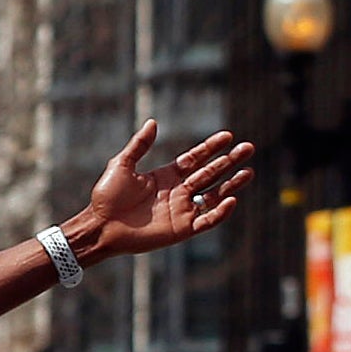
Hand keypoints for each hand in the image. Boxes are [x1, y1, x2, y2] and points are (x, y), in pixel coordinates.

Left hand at [83, 121, 255, 258]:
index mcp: (166, 176)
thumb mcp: (122, 164)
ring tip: (249, 172)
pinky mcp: (182, 229)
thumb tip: (153, 122)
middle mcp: (178, 191)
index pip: (195, 159)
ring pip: (214, 195)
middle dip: (229, 161)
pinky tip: (231, 200)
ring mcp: (182, 210)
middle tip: (248, 148)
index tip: (228, 136)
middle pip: (210, 173)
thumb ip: (139, 145)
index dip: (211, 148)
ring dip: (232, 184)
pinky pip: (207, 221)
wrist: (101, 226)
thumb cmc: (107, 196)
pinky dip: (220, 212)